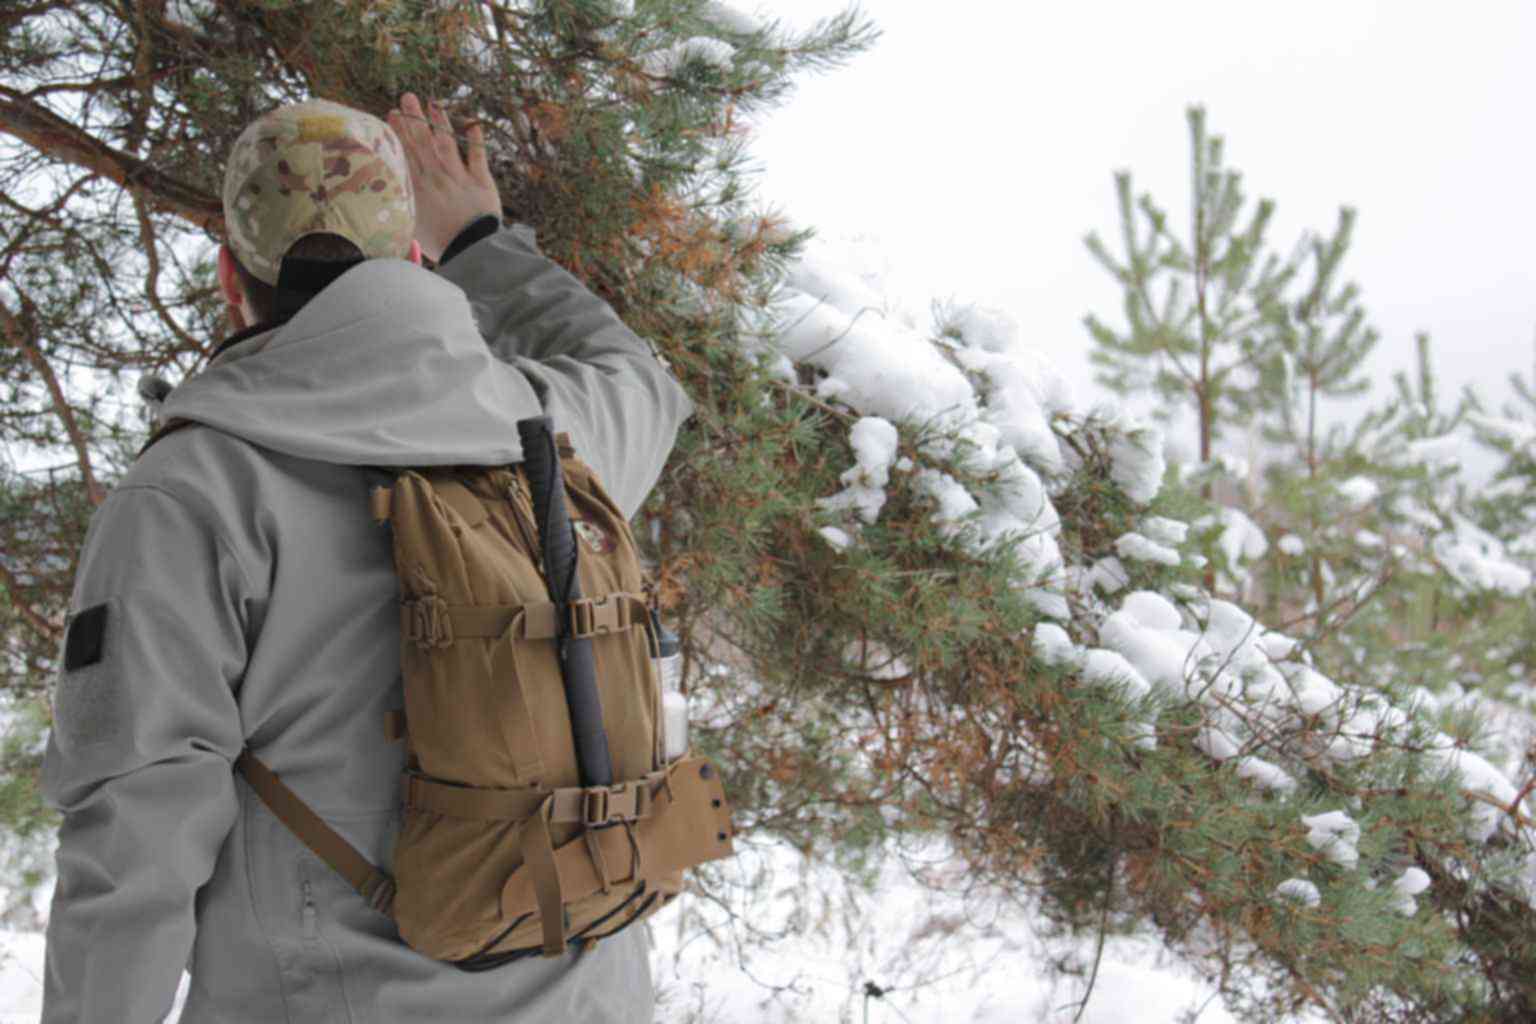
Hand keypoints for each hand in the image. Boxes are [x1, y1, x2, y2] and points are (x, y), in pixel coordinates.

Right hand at [387, 93, 501, 262]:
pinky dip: (476, 141)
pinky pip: (478, 157)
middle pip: (423, 143)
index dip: (399, 133)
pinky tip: (474, 124)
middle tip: (407, 98)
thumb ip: (402, 209)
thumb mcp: (412, 228)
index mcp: (418, 188)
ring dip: (440, 122)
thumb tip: (385, 201)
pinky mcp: (482, 182)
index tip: (392, 114)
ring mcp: (460, 178)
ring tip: (433, 103)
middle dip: (414, 119)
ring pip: (447, 144)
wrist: (472, 251)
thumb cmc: (441, 245)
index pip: (405, 154)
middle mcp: (436, 177)